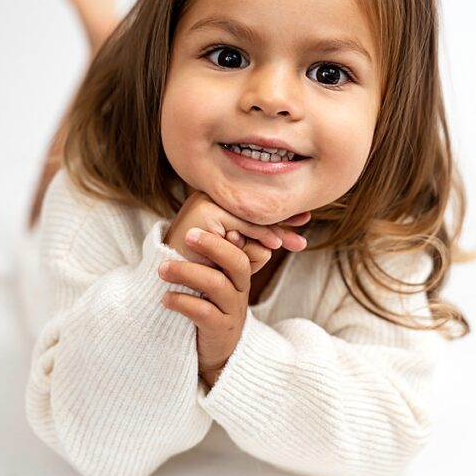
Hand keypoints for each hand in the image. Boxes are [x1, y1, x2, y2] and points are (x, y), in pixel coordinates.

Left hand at [158, 227, 271, 384]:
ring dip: (188, 273)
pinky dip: (183, 302)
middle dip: (213, 246)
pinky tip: (166, 299)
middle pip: (237, 262)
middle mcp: (240, 290)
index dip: (224, 236)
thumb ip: (206, 261)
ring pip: (218, 284)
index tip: (198, 224)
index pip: (240, 248)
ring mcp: (233, 311)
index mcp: (237, 276)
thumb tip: (188, 228)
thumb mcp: (212, 286)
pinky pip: (204, 312)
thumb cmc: (207, 312)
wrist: (216, 356)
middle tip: (187, 235)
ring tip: (162, 270)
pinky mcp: (220, 330)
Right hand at [164, 190, 309, 266]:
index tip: (304, 220)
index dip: (280, 214)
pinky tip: (273, 244)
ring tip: (285, 244)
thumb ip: (254, 242)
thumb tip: (279, 241)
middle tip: (304, 235)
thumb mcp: (235, 252)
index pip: (254, 206)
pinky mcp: (205, 213)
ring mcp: (207, 201)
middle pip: (256, 208)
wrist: (171, 279)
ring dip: (269, 233)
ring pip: (251, 216)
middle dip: (283, 222)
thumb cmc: (204, 266)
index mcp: (218, 200)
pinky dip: (258, 234)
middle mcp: (212, 196)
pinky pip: (242, 224)